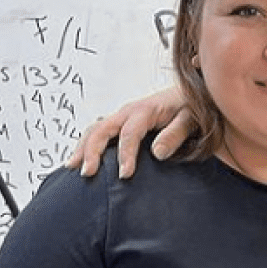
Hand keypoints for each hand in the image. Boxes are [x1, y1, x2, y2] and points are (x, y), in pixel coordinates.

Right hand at [65, 87, 192, 178]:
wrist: (193, 92)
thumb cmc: (193, 106)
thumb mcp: (191, 119)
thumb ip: (175, 134)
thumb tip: (158, 153)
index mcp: (145, 111)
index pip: (129, 134)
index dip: (125, 155)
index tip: (124, 175)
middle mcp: (129, 112)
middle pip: (101, 129)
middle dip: (91, 151)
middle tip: (87, 173)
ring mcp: (123, 116)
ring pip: (95, 129)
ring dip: (82, 147)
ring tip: (73, 167)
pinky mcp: (122, 122)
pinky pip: (99, 131)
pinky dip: (87, 144)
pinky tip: (82, 159)